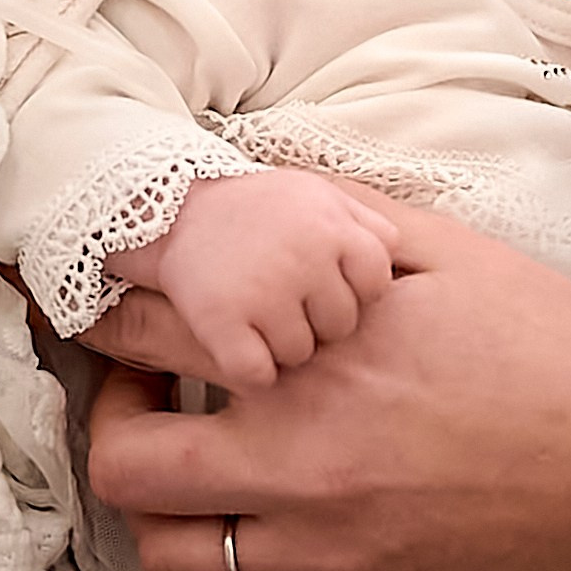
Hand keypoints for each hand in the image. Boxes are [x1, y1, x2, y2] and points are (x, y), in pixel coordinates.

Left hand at [85, 195, 570, 570]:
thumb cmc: (548, 338)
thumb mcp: (437, 247)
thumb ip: (326, 217)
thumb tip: (241, 186)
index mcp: (318, 363)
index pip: (155, 338)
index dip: (111, 312)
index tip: (114, 302)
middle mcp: (305, 467)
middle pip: (124, 464)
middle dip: (114, 416)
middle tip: (146, 385)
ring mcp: (327, 550)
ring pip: (166, 555)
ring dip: (155, 504)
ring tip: (186, 458)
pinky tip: (232, 529)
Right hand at [106, 169, 397, 392]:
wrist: (172, 208)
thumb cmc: (256, 207)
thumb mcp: (322, 195)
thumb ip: (369, 222)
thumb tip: (399, 255)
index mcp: (334, 228)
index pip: (374, 285)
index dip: (350, 290)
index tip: (323, 283)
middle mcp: (304, 259)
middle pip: (339, 326)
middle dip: (317, 320)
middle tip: (284, 298)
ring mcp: (262, 292)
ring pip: (299, 355)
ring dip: (280, 344)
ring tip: (257, 313)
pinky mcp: (221, 322)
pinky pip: (257, 375)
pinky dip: (249, 369)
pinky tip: (239, 344)